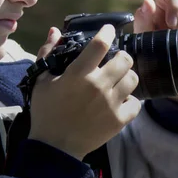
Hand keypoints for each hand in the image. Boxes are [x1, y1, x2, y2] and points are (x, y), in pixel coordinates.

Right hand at [29, 25, 141, 159]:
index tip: (108, 30)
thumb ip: (48, 53)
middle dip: (121, 56)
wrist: (55, 147)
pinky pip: (136, 103)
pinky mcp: (119, 120)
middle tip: (115, 60)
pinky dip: (130, 100)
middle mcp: (98, 85)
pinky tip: (121, 99)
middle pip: (125, 59)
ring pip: (133, 79)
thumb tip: (55, 31)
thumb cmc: (46, 111)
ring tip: (118, 80)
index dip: (107, 32)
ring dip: (127, 76)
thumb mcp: (41, 81)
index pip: (100, 44)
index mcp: (78, 74)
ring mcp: (111, 103)